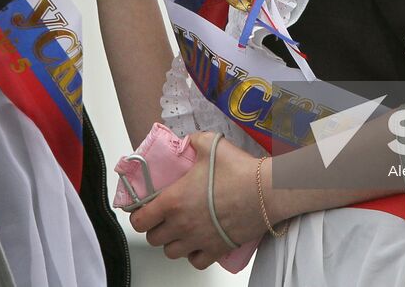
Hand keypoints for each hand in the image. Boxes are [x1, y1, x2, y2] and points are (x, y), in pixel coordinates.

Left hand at [128, 132, 265, 269]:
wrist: (266, 191)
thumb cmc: (238, 170)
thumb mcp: (210, 144)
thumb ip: (193, 141)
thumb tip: (187, 141)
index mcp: (173, 201)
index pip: (140, 220)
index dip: (138, 215)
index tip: (144, 209)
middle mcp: (182, 225)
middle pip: (154, 238)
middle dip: (155, 228)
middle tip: (163, 217)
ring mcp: (198, 240)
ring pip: (171, 252)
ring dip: (172, 242)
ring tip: (179, 230)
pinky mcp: (216, 249)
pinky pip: (196, 262)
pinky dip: (193, 255)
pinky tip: (197, 242)